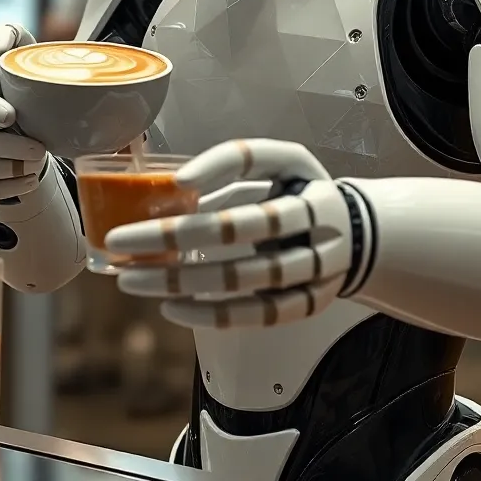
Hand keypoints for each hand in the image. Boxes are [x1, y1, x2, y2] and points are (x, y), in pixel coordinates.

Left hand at [107, 139, 353, 328]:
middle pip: (241, 231)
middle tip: (121, 241)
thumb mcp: (285, 163)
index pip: (259, 170)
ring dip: (181, 279)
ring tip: (132, 278)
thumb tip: (179, 184)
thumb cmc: (304, 192)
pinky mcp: (305, 306)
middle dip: (176, 237)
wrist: (359, 237)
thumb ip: (238, 164)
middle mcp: (318, 230)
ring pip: (241, 279)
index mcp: (310, 188)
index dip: (217, 172)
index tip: (174, 182)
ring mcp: (314, 273)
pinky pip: (254, 317)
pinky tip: (170, 307)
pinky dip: (210, 314)